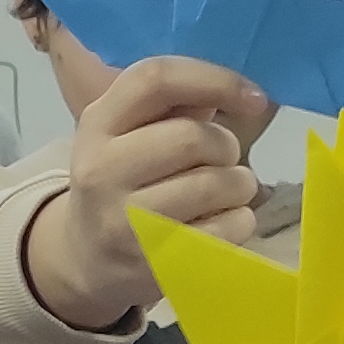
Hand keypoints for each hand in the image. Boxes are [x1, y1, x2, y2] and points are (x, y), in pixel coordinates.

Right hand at [18, 56, 272, 331]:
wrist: (88, 259)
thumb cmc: (126, 181)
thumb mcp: (129, 135)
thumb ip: (176, 106)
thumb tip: (242, 92)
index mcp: (97, 124)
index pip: (156, 80)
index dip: (216, 80)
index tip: (254, 98)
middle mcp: (102, 170)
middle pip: (193, 138)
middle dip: (226, 146)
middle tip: (223, 159)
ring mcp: (126, 222)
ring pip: (217, 184)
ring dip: (239, 183)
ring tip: (226, 190)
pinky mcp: (157, 263)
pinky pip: (228, 228)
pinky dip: (241, 220)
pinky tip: (223, 221)